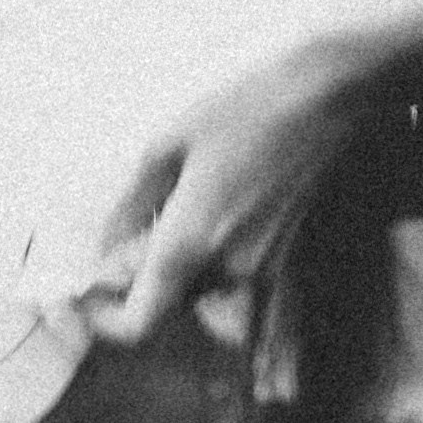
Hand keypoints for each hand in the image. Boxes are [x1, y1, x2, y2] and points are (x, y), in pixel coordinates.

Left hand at [84, 40, 365, 344]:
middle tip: (130, 231)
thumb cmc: (248, 109)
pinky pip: (224, 272)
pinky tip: (215, 200)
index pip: (138, 325)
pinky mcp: (277, 260)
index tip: (92, 293)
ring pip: (193, 288)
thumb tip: (104, 248)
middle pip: (163, 304)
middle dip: (140, 278)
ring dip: (175, 262)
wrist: (330, 97)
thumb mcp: (167, 146)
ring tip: (181, 202)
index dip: (107, 319)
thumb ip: (129, 208)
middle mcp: (223, 271)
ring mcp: (255, 270)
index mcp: (188, 246)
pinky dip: (206, 251)